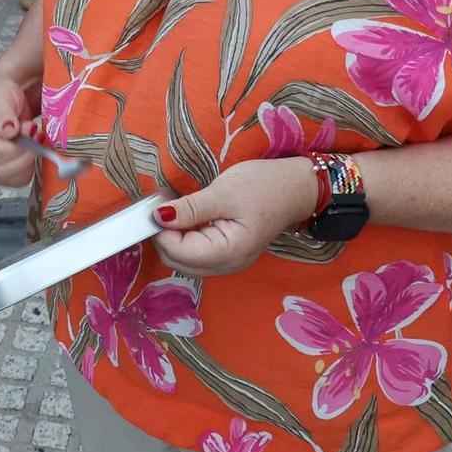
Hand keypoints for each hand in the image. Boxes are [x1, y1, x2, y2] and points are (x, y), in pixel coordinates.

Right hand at [0, 73, 40, 187]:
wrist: (3, 98)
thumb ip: (2, 113)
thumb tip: (8, 132)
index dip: (17, 147)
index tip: (31, 129)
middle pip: (2, 171)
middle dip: (25, 155)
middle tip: (34, 133)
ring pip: (11, 179)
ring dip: (28, 162)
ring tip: (32, 140)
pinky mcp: (0, 171)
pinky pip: (18, 180)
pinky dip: (29, 168)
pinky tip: (31, 150)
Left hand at [151, 156, 316, 277]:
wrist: (296, 187)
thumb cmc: (264, 186)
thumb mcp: (224, 192)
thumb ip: (191, 208)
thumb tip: (158, 218)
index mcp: (228, 252)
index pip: (178, 252)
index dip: (161, 231)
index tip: (155, 207)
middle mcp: (227, 265)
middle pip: (178, 262)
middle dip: (164, 237)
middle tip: (164, 207)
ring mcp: (228, 262)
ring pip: (184, 261)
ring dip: (173, 239)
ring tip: (177, 211)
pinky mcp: (227, 254)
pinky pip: (196, 255)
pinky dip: (184, 239)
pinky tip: (187, 219)